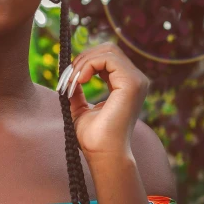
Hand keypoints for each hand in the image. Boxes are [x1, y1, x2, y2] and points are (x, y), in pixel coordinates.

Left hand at [56, 42, 149, 163]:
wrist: (103, 154)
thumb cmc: (94, 137)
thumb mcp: (80, 108)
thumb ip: (77, 91)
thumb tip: (69, 75)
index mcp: (126, 84)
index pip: (107, 57)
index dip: (84, 61)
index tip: (68, 78)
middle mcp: (136, 80)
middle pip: (108, 48)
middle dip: (83, 58)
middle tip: (68, 77)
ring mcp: (136, 80)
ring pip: (107, 50)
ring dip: (83, 62)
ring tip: (73, 81)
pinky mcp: (131, 83)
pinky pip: (107, 58)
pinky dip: (88, 65)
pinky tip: (80, 81)